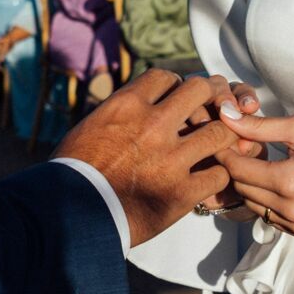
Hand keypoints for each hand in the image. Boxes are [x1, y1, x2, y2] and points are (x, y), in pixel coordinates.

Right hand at [53, 69, 245, 245]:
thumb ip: (120, 112)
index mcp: (126, 105)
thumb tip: (136, 105)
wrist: (70, 216)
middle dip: (210, 96)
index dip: (177, 85)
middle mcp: (153, 125)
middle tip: (215, 107)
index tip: (179, 97)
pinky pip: (219, 175)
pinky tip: (210, 180)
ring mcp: (170, 159)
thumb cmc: (73, 174)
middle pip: (200, 90)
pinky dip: (219, 177)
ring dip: (222, 137)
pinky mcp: (181, 192)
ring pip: (220, 132)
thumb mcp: (91, 126)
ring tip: (220, 145)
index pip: (167, 77)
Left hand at [218, 113, 293, 247]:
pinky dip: (271, 203)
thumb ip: (260, 126)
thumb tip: (226, 116)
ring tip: (266, 164)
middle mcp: (292, 211)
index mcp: (289, 182)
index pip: (237, 170)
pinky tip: (284, 184)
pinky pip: (275, 219)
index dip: (226, 152)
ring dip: (253, 186)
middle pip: (243, 189)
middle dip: (238, 168)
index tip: (224, 138)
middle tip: (245, 148)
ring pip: (256, 207)